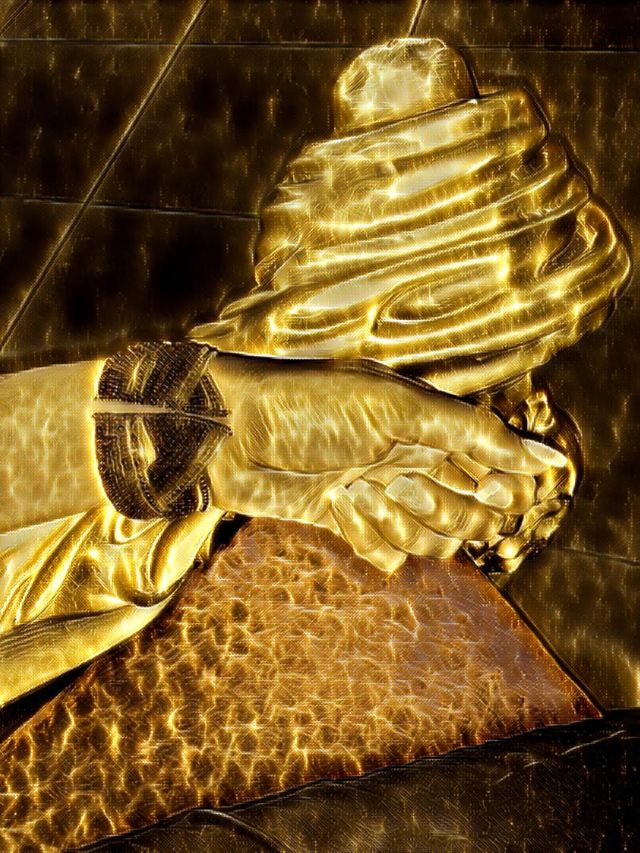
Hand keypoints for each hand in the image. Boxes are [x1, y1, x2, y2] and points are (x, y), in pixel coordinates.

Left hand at [209, 353, 566, 571]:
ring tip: (358, 489)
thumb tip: (543, 460)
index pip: (500, 471)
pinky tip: (337, 504)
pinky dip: (367, 535)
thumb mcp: (394, 408)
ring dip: (400, 522)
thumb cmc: (311, 406)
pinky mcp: (351, 523)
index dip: (503, 487)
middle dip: (442, 507)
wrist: (234, 434)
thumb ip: (470, 433)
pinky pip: (387, 554)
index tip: (488, 487)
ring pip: (432, 541)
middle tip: (399, 480)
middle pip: (471, 516)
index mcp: (435, 429)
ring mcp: (385, 496)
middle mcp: (417, 464)